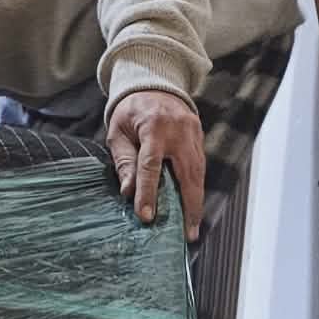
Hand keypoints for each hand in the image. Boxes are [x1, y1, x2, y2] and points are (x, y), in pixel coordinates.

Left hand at [107, 90, 205, 242]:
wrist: (154, 84)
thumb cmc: (131, 111)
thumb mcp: (118, 132)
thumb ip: (124, 161)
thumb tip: (129, 192)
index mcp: (154, 127)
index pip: (150, 166)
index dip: (148, 193)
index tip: (147, 216)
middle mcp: (179, 131)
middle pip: (187, 174)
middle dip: (188, 206)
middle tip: (187, 234)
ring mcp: (193, 134)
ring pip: (198, 174)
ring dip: (196, 203)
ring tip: (191, 228)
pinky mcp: (200, 138)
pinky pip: (200, 169)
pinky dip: (197, 190)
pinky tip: (194, 209)